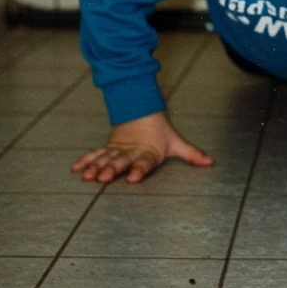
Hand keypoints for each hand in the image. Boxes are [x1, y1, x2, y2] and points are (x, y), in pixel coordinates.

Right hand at [70, 111, 212, 183]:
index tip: (135, 177)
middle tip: (104, 178)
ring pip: (106, 158)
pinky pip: (95, 154)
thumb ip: (192, 154)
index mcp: (149, 152)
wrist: (142, 110)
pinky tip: (76, 169)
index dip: (140, 169)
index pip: (145, 162)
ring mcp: (118, 149)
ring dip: (96, 167)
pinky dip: (85, 160)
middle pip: (122, 161)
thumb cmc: (160, 131)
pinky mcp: (108, 148)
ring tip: (87, 177)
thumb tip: (211, 162)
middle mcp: (132, 151)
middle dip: (113, 169)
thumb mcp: (176, 143)